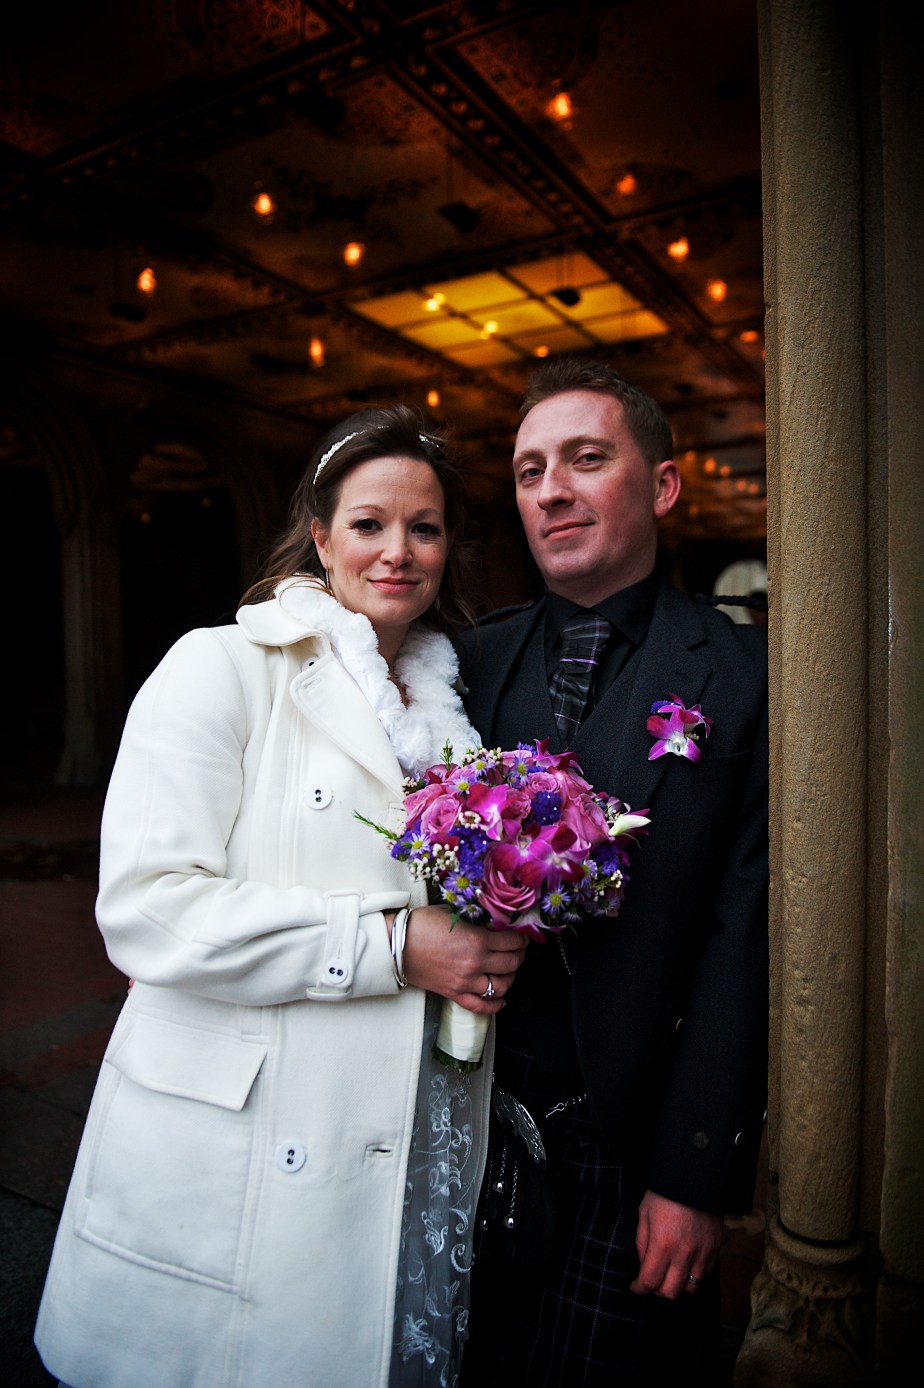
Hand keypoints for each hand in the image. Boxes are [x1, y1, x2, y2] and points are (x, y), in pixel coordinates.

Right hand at [401, 906, 527, 1013]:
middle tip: (517, 951)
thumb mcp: (452, 915)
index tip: (521, 937)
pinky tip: (500, 999)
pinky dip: (494, 1005)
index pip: (512, 943)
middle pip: (511, 964)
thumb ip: (474, 923)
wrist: (395, 945)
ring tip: (507, 971)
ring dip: (509, 978)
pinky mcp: (453, 994)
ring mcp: (465, 982)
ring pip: (501, 986)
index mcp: (476, 941)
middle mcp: (475, 964)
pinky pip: (480, 1006)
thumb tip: (490, 925)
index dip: (521, 939)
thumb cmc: (420, 925)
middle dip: (519, 956)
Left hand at [630, 1190, 722, 1298]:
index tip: (635, 1287)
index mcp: (662, 1244)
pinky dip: (694, 1274)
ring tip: (671, 1273)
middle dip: (657, 1290)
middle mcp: (683, 1253)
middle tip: (652, 1281)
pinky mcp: (714, 1248)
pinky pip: (705, 1273)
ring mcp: (702, 1252)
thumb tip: (644, 1264)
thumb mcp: (644, 1214)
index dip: (639, 1288)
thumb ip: (643, 1242)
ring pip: (691, 1288)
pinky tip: (686, 1263)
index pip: (650, 1280)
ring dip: (678, 1285)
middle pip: (670, 1292)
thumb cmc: (665, 1193)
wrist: (695, 1177)